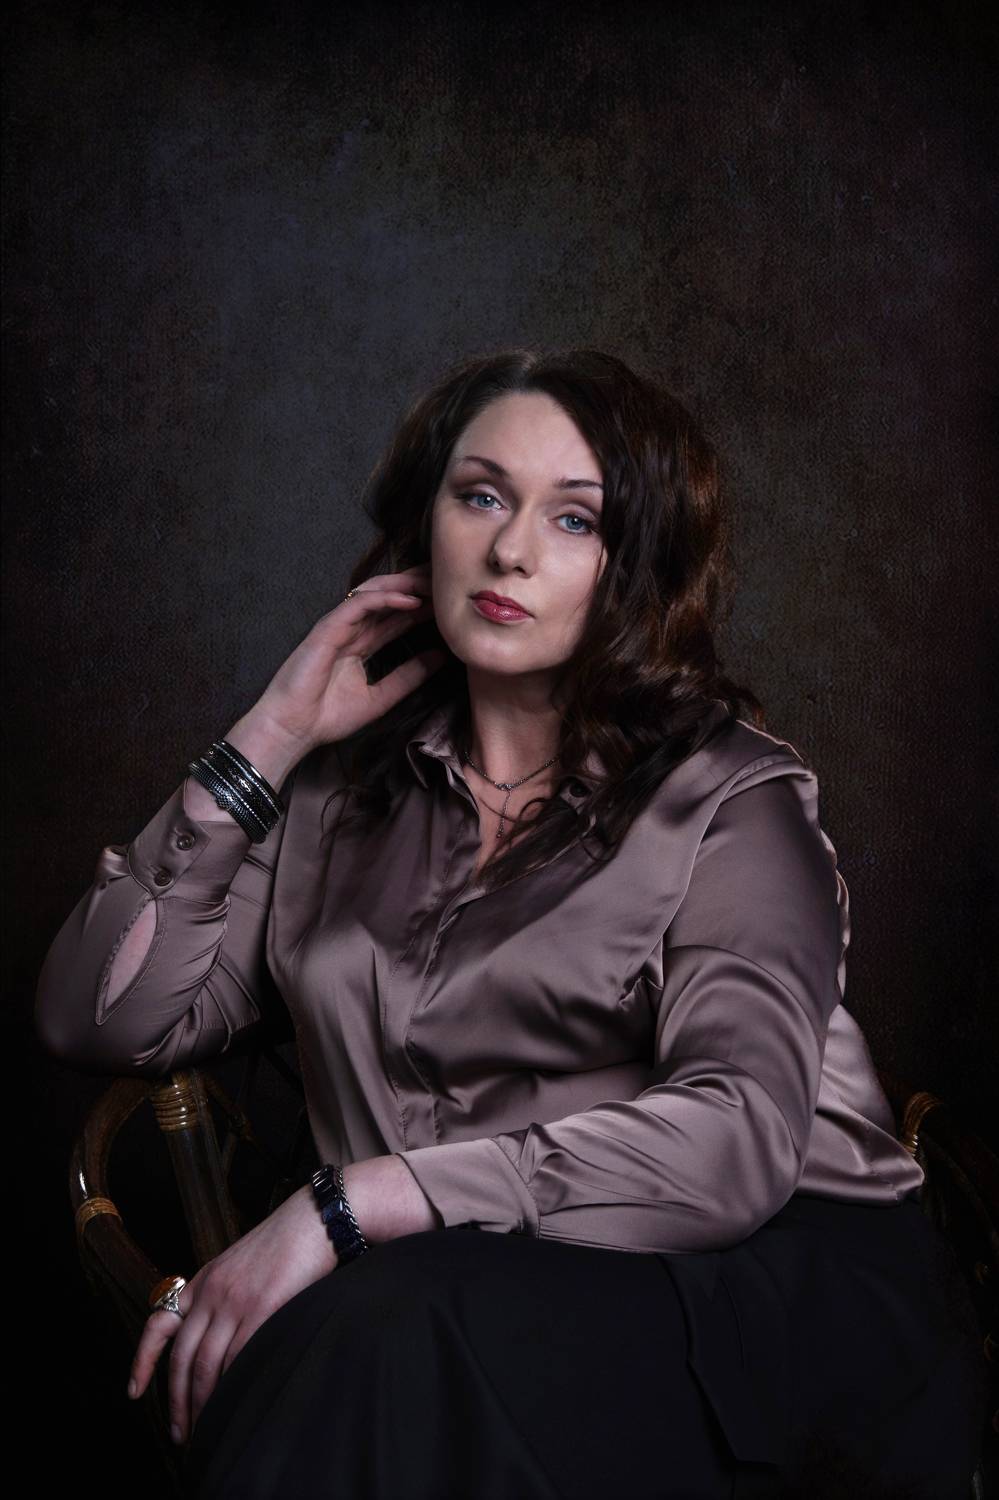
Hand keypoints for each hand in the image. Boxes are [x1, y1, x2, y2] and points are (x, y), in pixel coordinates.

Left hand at [127, 1184, 337, 1445]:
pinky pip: (238, 1359)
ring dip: (202, 1404)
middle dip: (176, 1402)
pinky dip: (232, 1388)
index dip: (142, 1361)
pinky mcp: (262, 1309)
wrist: (313, 1218)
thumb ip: (220, 1297)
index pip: (158, 1324)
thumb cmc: (284, 1243)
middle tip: (181, 1434)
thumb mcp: (237, 1264)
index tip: (133, 1392)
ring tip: (206, 1431)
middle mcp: (211, 1293)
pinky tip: (234, 1406)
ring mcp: (234, 1301)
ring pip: (206, 1366)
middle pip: (182, 1359)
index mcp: (201, 1282)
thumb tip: (215, 1340)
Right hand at [249, 561, 443, 754]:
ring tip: (432, 583)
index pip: (394, 618)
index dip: (421, 607)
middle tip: (447, 581)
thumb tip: (441, 658)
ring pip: (374, 594)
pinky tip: (410, 600)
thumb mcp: (381, 697)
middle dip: (416, 587)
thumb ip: (408, 677)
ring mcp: (338, 627)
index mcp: (360, 645)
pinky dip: (385, 599)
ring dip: (404, 586)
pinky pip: (358, 605)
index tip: (449, 603)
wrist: (293, 729)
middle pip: (387, 599)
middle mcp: (350, 631)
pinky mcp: (327, 629)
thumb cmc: (327, 717)